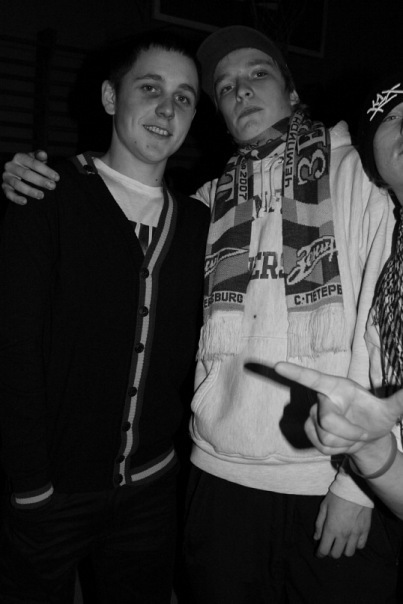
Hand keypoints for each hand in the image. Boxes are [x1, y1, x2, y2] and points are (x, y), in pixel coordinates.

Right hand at [2, 151, 58, 204]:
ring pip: (17, 184)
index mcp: (19, 157)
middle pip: (26, 174)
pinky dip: (16, 198)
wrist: (19, 172)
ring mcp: (6, 177)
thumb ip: (40, 156)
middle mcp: (10, 166)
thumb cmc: (30, 165)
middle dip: (40, 180)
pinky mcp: (4, 187)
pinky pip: (9, 194)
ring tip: (41, 195)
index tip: (57, 178)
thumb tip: (44, 154)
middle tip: (52, 186)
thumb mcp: (35, 159)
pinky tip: (25, 202)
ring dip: (30, 191)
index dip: (45, 170)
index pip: (33, 163)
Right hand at [275, 362, 402, 454]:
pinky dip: (337, 450)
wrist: (367, 437)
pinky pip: (321, 446)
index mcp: (336, 387)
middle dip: (350, 433)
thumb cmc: (376, 417)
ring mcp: (313, 416)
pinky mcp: (310, 432)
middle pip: (328, 421)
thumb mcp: (390, 410)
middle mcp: (321, 399)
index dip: (295, 372)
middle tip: (364, 434)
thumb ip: (399, 400)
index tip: (277, 365)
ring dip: (345, 443)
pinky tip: (343, 444)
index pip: (313, 378)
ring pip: (325, 436)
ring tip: (354, 437)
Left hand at [314, 492, 370, 557]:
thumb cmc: (336, 496)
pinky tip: (351, 538)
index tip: (318, 553)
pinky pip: (360, 546)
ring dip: (343, 549)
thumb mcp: (323, 507)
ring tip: (341, 542)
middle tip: (329, 545)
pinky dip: (355, 545)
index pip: (324, 549)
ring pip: (349, 553)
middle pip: (336, 554)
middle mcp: (343, 535)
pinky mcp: (365, 531)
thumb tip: (316, 538)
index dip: (320, 554)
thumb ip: (319, 524)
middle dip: (330, 552)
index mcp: (331, 529)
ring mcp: (356, 534)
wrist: (355, 488)